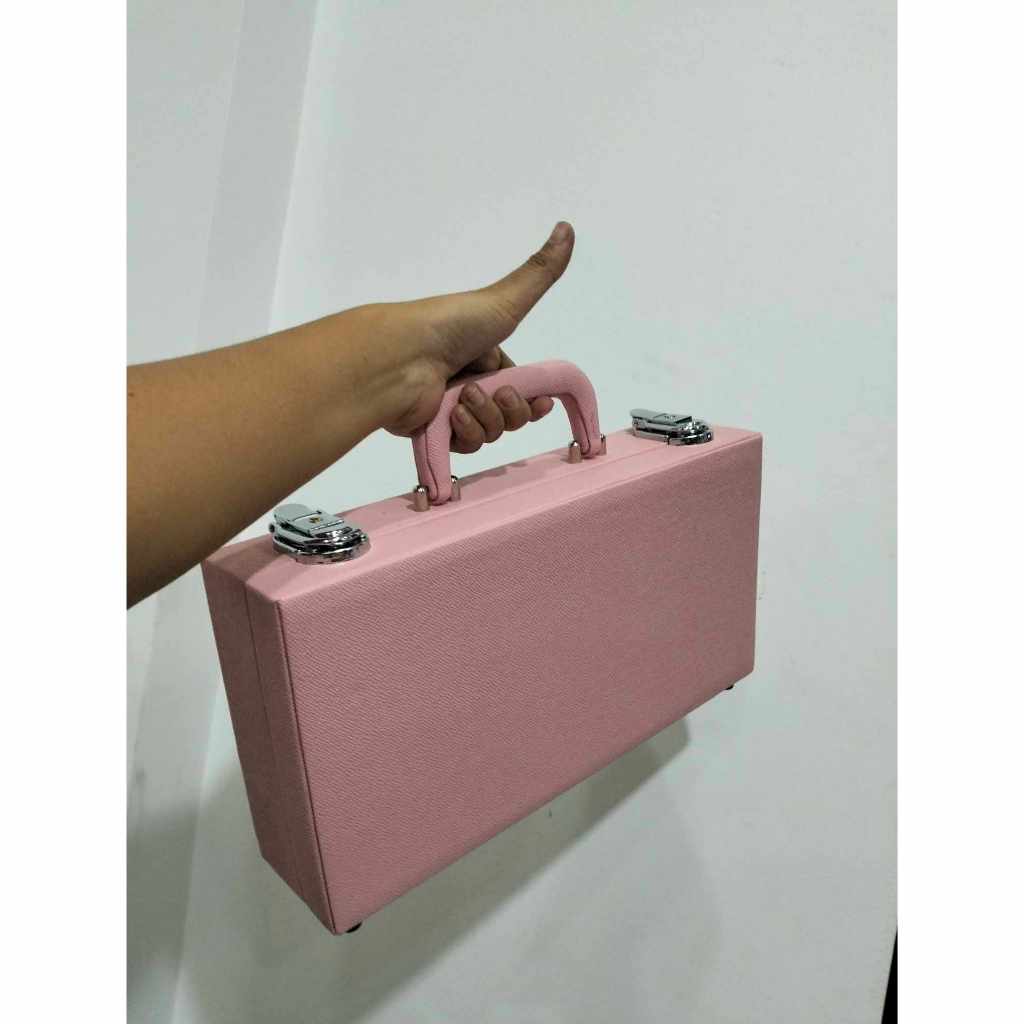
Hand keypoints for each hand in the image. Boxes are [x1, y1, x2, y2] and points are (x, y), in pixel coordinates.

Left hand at [365, 221, 574, 450]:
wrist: (400, 358)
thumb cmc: (449, 326)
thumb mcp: (504, 300)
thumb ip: (541, 271)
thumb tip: (568, 227)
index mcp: (485, 355)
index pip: (521, 387)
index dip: (534, 399)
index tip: (540, 401)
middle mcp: (468, 381)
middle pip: (510, 414)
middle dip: (510, 409)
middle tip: (496, 394)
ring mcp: (450, 408)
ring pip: (490, 432)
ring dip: (484, 418)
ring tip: (462, 400)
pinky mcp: (432, 431)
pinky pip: (465, 446)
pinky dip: (463, 433)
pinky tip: (451, 417)